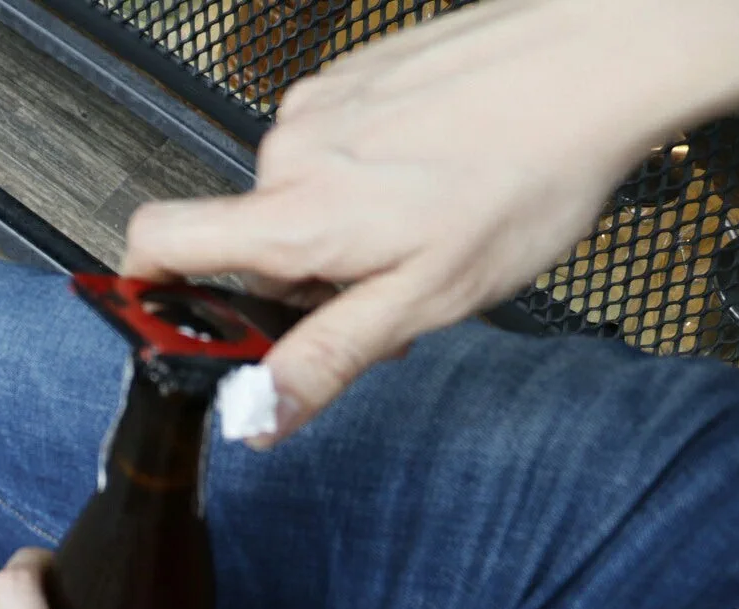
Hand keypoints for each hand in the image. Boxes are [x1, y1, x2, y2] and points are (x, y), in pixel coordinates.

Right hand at [122, 0, 738, 442]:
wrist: (594, 62)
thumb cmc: (525, 175)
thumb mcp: (426, 298)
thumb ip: (327, 358)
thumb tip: (256, 416)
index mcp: (295, 218)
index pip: (155, 242)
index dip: (143, 283)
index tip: (171, 313)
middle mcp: (287, 153)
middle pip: (244, 234)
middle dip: (293, 274)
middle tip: (378, 288)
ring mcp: (317, 104)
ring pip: (293, 192)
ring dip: (336, 224)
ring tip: (422, 224)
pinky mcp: (352, 74)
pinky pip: (328, 144)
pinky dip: (363, 172)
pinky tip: (431, 172)